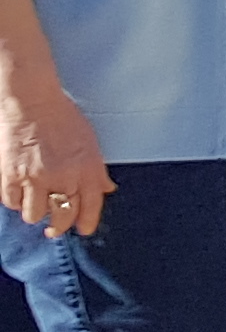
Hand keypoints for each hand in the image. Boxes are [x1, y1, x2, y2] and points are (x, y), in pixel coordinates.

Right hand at [0, 76, 111, 236]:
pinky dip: (15, 200)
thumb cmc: (61, 116)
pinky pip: (12, 202)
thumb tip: (106, 188)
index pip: (91, 206)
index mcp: (88, 168)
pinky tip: (19, 191)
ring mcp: (37, 178)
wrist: (31, 101)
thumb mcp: (89, 141)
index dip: (86, 223)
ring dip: (34, 211)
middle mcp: (65, 177)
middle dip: (58, 225)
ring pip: (34, 215)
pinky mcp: (13, 176)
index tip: (82, 230)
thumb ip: (96, 169)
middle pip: (62, 217)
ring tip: (34, 201)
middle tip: (54, 226)